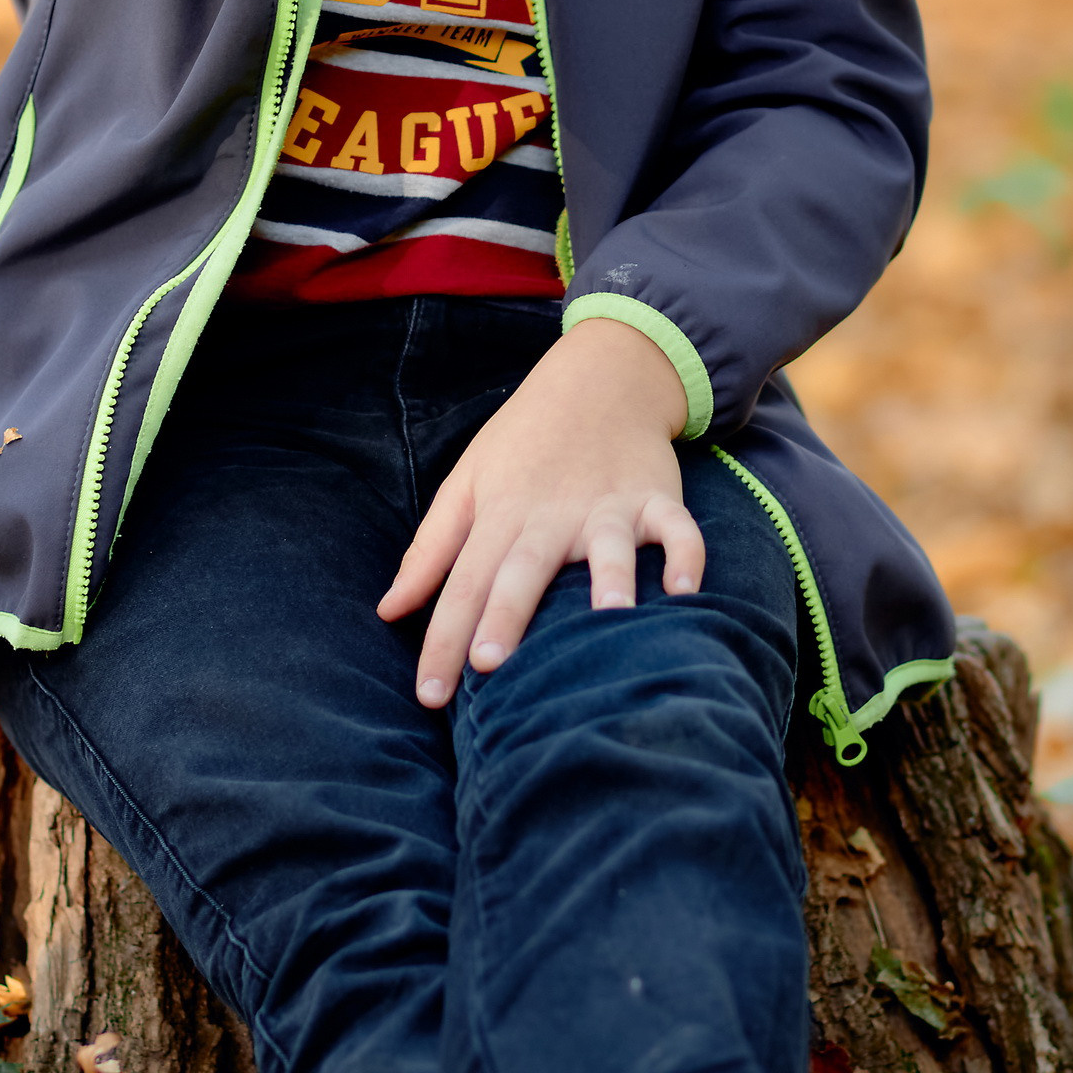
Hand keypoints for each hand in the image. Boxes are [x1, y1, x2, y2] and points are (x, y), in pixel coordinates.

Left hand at [378, 317, 704, 706]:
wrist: (600, 377)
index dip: (443, 638)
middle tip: (489, 667)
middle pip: (523, 569)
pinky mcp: (656, 497)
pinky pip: (676, 527)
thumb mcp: (467, 483)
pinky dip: (684, 554)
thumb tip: (388, 611)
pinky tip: (684, 589)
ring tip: (609, 619)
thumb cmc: (523, 443)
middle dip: (505, 615)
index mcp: (500, 514)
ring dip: (609, 581)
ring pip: (608, 547)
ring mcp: (608, 505)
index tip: (429, 695)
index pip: (463, 583)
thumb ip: (430, 551)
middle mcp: (552, 514)